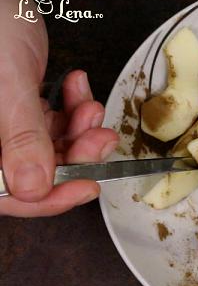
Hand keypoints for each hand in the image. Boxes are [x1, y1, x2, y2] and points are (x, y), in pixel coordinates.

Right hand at [0, 0, 118, 216]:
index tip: (87, 187)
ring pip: (52, 149)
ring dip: (80, 130)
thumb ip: (20, 138)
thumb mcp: (6, 87)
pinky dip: (74, 109)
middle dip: (76, 155)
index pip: (4, 194)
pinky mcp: (22, 110)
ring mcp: (4, 127)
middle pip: (36, 173)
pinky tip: (77, 88)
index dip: (47, 199)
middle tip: (100, 137)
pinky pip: (55, 124)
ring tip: (89, 105)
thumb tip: (34, 189)